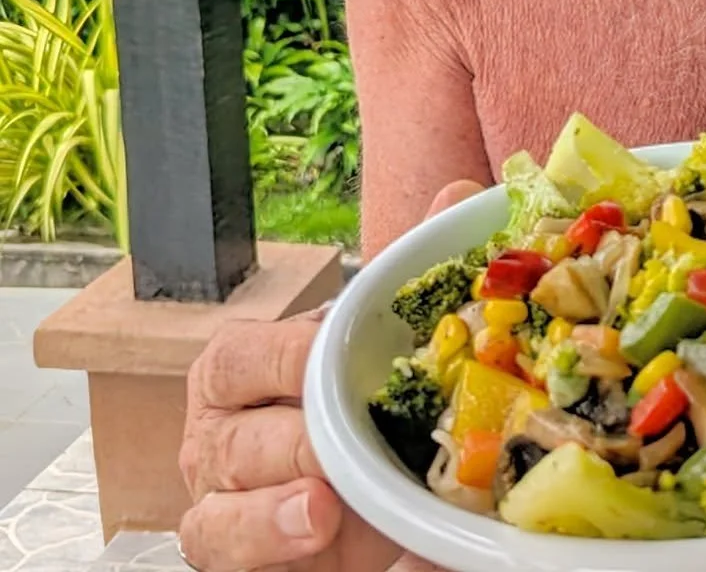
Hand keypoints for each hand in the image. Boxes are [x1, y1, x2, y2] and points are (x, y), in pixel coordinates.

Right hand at [176, 179, 485, 570]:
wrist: (356, 482)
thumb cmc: (353, 395)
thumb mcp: (383, 333)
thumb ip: (412, 267)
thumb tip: (460, 195)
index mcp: (244, 367)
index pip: (239, 356)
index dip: (278, 359)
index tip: (319, 358)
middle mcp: (220, 432)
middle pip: (229, 439)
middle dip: (286, 445)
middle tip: (334, 451)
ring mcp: (223, 500)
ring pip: (220, 512)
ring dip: (271, 515)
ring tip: (322, 511)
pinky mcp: (236, 554)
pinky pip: (230, 559)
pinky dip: (269, 552)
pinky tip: (324, 537)